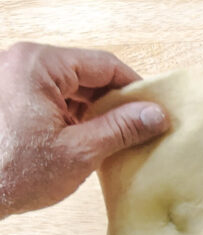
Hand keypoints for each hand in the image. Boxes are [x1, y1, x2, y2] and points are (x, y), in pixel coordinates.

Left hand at [0, 42, 168, 218]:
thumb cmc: (12, 172)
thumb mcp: (80, 151)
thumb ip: (122, 128)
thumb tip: (156, 115)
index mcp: (39, 65)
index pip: (105, 65)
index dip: (136, 89)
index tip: (154, 111)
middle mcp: (20, 62)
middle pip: (87, 75)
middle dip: (114, 103)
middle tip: (138, 129)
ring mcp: (11, 78)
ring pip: (70, 88)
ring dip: (94, 112)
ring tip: (113, 139)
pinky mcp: (7, 97)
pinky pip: (51, 98)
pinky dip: (72, 116)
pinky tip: (85, 141)